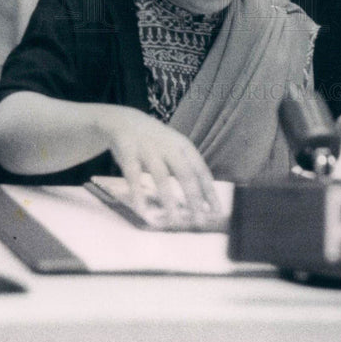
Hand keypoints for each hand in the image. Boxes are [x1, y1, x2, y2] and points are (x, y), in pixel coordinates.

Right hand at [97, 108, 219, 219]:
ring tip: (174, 220)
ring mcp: (148, 148)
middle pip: (185, 174)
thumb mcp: (175, 149)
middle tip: (200, 221)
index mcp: (183, 146)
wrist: (124, 120)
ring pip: (161, 176)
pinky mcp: (128, 152)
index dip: (209, 192)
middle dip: (194, 198)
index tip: (216, 212)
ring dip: (168, 199)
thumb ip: (187, 169)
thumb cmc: (155, 142)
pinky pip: (133, 176)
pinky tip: (143, 211)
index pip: (201, 171)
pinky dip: (138, 194)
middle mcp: (168, 147)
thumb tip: (205, 200)